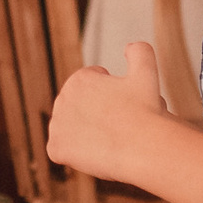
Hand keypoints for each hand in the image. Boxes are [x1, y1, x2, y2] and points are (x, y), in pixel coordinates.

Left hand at [45, 40, 167, 177]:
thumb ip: (139, 51)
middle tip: (114, 126)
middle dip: (92, 115)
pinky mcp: (55, 148)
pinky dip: (73, 154)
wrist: (142, 145)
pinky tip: (92, 155)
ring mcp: (57, 125)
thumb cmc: (146, 110)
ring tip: (105, 140)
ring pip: (69, 129)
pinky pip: (61, 151)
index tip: (121, 107)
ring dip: (81, 133)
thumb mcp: (146, 71)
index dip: (110, 97)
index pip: (91, 88)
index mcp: (79, 79)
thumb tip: (128, 47)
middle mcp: (62, 99)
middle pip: (77, 109)